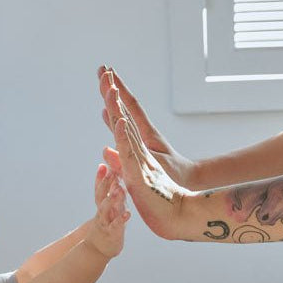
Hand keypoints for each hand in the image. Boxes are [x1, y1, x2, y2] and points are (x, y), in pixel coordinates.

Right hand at [85, 166, 129, 258]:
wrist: (98, 248)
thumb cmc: (107, 224)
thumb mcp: (108, 207)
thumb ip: (111, 192)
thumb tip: (114, 173)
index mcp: (102, 204)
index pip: (99, 188)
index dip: (100, 177)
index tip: (102, 165)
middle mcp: (102, 211)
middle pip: (100, 195)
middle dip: (105, 183)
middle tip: (111, 171)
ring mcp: (105, 222)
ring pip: (106, 209)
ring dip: (111, 199)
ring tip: (119, 189)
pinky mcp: (112, 233)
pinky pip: (116, 226)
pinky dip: (121, 219)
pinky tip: (128, 214)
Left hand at [99, 70, 187, 239]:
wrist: (179, 214)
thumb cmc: (158, 198)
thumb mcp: (132, 176)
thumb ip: (119, 161)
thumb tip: (105, 148)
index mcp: (137, 147)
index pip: (122, 118)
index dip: (112, 99)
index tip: (104, 78)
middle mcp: (141, 146)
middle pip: (124, 113)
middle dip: (113, 90)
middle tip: (103, 68)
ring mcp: (142, 156)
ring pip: (127, 126)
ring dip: (118, 104)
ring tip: (108, 83)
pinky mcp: (141, 171)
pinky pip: (131, 150)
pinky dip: (124, 134)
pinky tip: (119, 119)